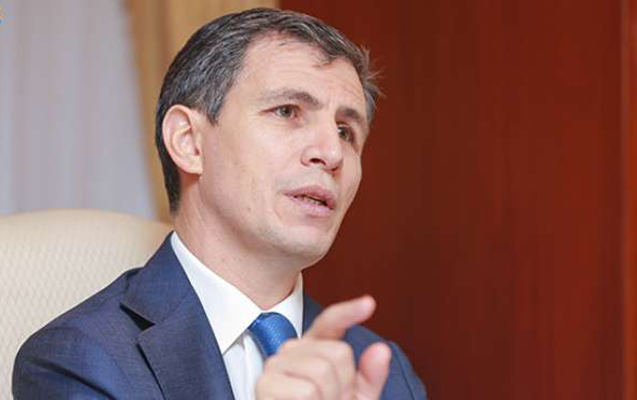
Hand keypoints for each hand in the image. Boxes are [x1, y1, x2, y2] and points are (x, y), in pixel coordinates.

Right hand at [255, 295, 391, 399]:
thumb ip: (369, 377)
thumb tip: (381, 349)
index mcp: (312, 350)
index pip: (329, 323)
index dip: (348, 313)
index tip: (369, 304)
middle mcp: (292, 351)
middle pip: (337, 352)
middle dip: (344, 386)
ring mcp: (276, 366)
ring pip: (324, 371)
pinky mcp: (265, 384)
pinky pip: (308, 391)